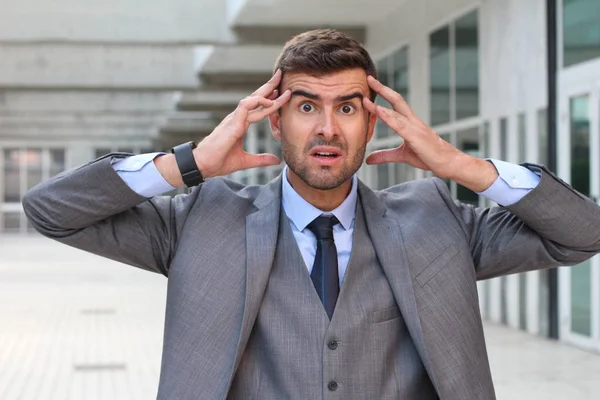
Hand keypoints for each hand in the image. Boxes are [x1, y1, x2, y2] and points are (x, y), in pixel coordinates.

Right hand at [193, 70, 290, 178]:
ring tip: (280, 86)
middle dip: (269, 86)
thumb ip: (261, 160)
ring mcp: (234, 119)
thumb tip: (277, 160)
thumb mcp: (245, 161)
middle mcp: (237, 118)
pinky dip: (258, 102)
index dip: (269, 99)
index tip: (282, 92)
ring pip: (253, 99)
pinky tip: (269, 103)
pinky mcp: (232, 123)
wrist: (203, 165)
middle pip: (255, 98)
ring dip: (267, 92)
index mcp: (240, 124)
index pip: (257, 107)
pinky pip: (245, 106)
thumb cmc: (218, 161)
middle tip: (281, 75)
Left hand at [362, 76, 496, 191]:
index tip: (371, 85)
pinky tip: (378, 110)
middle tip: (369, 78)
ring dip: (380, 103)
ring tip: (365, 97)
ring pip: (396, 110)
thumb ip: (385, 155)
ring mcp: (415, 127)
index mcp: (410, 123)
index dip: (384, 93)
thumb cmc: (428, 156)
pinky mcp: (416, 136)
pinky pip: (400, 124)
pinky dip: (388, 117)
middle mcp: (413, 121)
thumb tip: (368, 159)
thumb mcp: (402, 156)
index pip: (395, 104)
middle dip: (382, 88)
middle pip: (396, 99)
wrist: (448, 162)